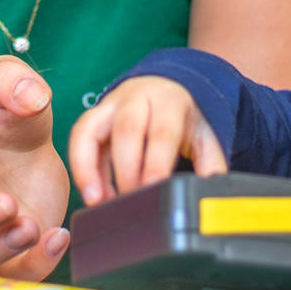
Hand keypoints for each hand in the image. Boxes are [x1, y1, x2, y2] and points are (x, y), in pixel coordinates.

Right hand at [0, 56, 71, 279]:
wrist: (30, 148)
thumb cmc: (5, 114)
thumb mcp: (7, 82)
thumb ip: (11, 78)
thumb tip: (31, 98)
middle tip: (6, 203)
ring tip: (30, 226)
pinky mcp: (10, 250)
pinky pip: (13, 272)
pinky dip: (35, 264)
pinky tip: (58, 237)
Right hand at [68, 76, 226, 205]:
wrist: (166, 86)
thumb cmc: (183, 118)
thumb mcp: (204, 136)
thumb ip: (211, 166)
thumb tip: (211, 197)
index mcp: (170, 101)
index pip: (162, 132)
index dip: (156, 163)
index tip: (153, 191)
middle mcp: (137, 97)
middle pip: (126, 130)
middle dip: (127, 171)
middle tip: (133, 203)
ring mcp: (110, 104)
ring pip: (90, 129)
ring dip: (89, 167)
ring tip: (96, 201)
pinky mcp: (93, 116)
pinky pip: (79, 139)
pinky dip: (83, 169)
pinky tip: (94, 194)